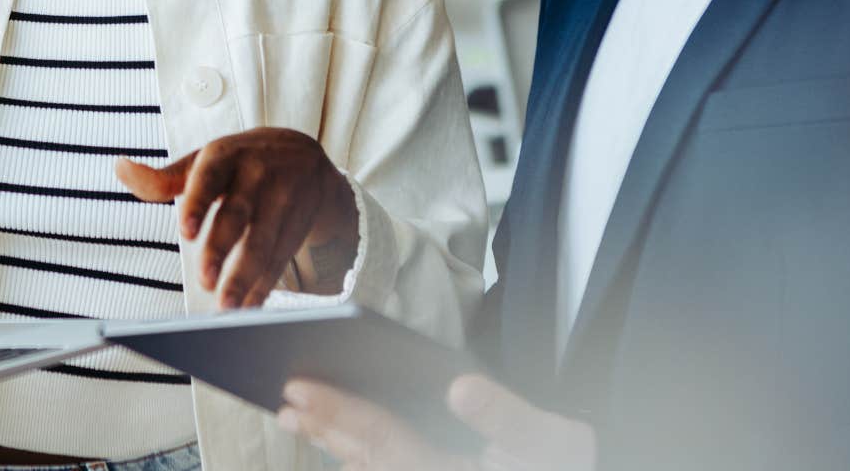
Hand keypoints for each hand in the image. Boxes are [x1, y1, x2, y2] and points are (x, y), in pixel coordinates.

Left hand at [115, 127, 356, 307]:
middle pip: (238, 214)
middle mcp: (257, 176)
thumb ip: (164, 177)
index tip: (185, 231)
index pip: (209, 177)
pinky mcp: (298, 226)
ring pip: (264, 241)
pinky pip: (281, 258)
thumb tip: (121, 169)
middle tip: (205, 280)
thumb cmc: (240, 162)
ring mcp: (282, 201)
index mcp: (226, 155)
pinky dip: (264, 286)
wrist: (304, 156)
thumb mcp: (204, 161)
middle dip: (222, 249)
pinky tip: (249, 306)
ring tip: (226, 305)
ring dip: (245, 277)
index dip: (198, 204)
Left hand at [277, 374, 595, 470]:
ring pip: (371, 470)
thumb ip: (508, 419)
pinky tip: (341, 444)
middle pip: (368, 459)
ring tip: (294, 417)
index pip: (385, 441)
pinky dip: (359, 457)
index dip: (340, 412)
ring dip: (334, 444)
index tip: (299, 389)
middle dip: (326, 428)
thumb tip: (460, 387)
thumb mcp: (553, 442)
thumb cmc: (565, 464)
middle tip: (284, 400)